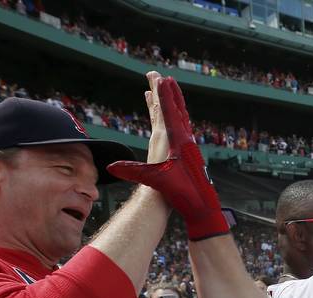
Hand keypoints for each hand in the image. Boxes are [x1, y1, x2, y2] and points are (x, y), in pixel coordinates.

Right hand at [107, 74, 229, 240]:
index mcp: (177, 140)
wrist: (202, 206)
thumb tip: (110, 168)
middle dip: (166, 92)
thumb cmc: (182, 193)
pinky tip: (173, 118)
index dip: (161, 94)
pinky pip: (180, 129)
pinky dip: (174, 118)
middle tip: (159, 76)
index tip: (159, 78)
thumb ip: (133, 172)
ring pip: (178, 117)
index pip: (167, 112)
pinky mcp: (188, 153)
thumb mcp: (156, 180)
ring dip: (171, 102)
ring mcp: (188, 146)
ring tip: (165, 90)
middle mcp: (185, 139)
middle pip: (174, 109)